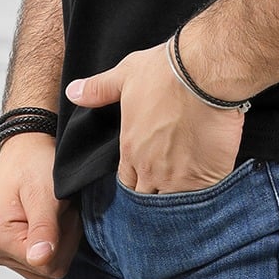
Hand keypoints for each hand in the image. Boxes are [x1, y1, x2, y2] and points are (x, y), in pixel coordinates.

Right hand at [0, 131, 82, 278]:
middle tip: (59, 206)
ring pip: (49, 267)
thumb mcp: (43, 192)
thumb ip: (43, 228)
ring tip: (54, 210)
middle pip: (48, 271)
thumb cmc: (33, 161)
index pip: (47, 266)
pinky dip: (56, 240)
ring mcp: (2, 252)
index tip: (61, 208)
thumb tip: (40, 260)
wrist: (27, 145)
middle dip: (64, 239)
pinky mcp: (13, 249)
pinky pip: (45, 260)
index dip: (65, 238)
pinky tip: (51, 218)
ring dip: (61, 239)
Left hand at [66, 43, 244, 193]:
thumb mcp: (126, 75)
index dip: (136, 183)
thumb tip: (73, 92)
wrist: (203, 73)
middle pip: (147, 200)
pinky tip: (206, 197)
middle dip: (153, 200)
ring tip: (186, 204)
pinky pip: (199, 203)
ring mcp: (177, 178)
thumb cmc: (164, 71)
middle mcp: (150, 170)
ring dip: (177, 206)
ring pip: (172, 207)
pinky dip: (201, 203)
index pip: (126, 183)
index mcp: (130, 149)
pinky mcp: (204, 179)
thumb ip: (99, 89)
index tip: (146, 179)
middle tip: (166, 195)